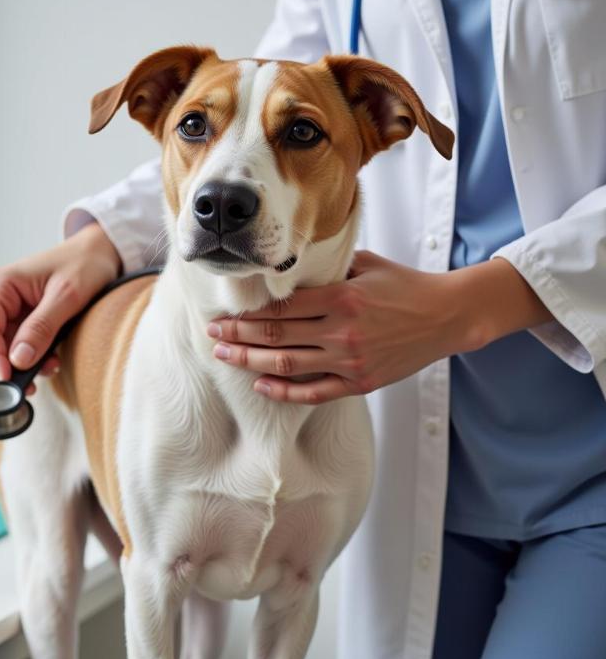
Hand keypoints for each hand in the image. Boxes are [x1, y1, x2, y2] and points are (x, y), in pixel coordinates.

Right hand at [0, 222, 119, 393]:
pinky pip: (17, 348)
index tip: (6, 381)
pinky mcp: (22, 320)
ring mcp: (8, 310)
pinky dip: (29, 362)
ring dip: (16, 369)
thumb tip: (17, 360)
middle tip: (19, 393)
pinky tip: (49, 365)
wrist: (100, 252)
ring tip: (43, 377)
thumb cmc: (84, 264)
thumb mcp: (66, 296)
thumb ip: (41, 328)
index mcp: (0, 285)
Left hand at [206, 251, 551, 404]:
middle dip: (238, 336)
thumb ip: (328, 269)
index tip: (225, 314)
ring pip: (286, 365)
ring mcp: (350, 360)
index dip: (248, 313)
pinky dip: (284, 391)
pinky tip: (261, 385)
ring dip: (249, 362)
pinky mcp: (359, 382)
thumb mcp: (366, 265)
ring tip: (224, 357)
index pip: (281, 307)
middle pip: (275, 336)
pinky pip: (313, 393)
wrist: (447, 316)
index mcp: (341, 298)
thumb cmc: (405, 286)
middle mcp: (341, 331)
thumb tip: (288, 270)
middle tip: (212, 335)